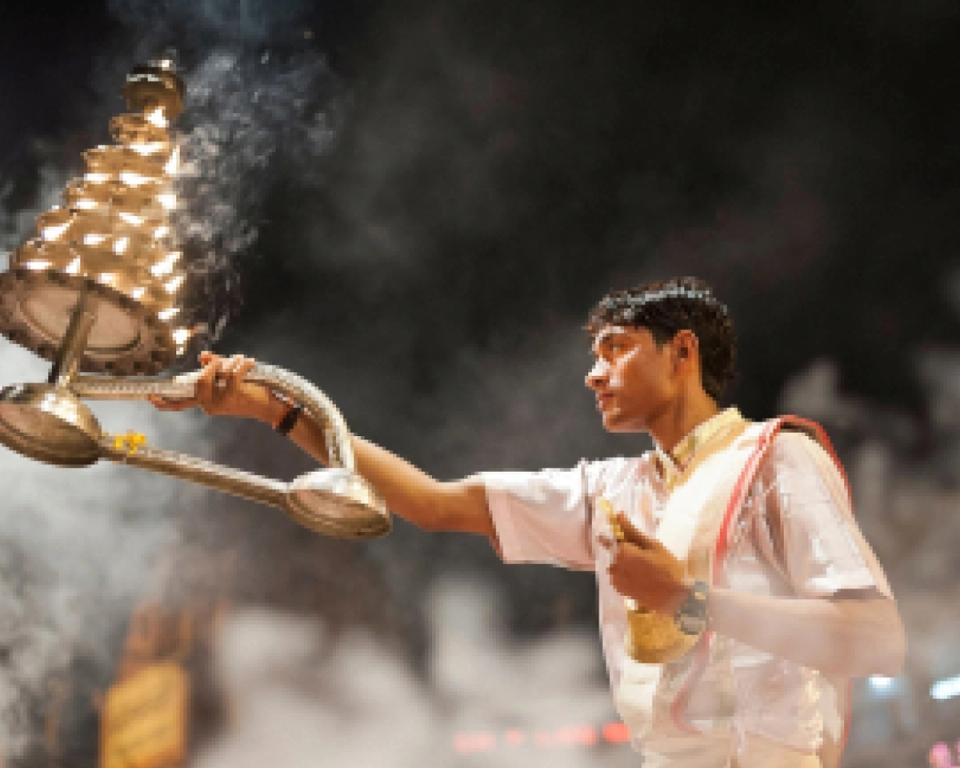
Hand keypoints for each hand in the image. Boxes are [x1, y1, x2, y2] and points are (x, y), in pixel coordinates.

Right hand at [150, 351, 280, 422]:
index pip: (181, 404)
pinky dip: (240, 364)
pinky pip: (230, 373)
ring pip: (210, 376)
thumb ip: (215, 368)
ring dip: (225, 364)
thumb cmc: (249, 392)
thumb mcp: (229, 379)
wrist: (269, 408)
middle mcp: (209, 406)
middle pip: (197, 381)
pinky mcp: (234, 395)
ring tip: (239, 360)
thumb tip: (203, 356)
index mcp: (205, 403)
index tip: (150, 398)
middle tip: (222, 361)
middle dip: (209, 366)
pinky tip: (248, 362)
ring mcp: (221, 402)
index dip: (165, 402)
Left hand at [602, 512, 689, 615]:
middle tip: (646, 556)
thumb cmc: (666, 567)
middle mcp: (614, 565)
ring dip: (626, 563)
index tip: (627, 539)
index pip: (612, 538)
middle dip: (627, 551)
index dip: (620, 536)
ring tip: (646, 568)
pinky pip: (618, 576)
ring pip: (617, 563)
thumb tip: (618, 514)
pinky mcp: (619, 589)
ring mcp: (615, 579)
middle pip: (615, 551)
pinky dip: (626, 574)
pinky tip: (642, 577)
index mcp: (621, 551)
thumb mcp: (652, 545)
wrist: (674, 598)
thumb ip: (631, 530)